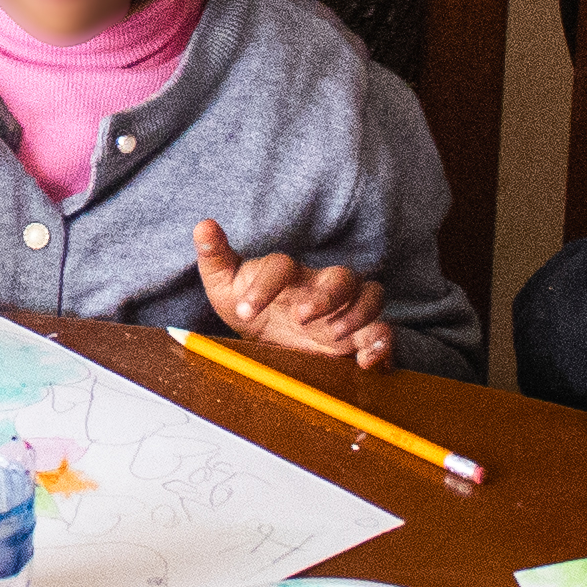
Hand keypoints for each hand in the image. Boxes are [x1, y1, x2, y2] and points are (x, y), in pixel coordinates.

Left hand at [189, 217, 392, 369]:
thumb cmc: (250, 306)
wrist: (270, 340)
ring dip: (358, 314)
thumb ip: (214, 258)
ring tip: (332, 337)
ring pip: (371, 295)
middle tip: (300, 317)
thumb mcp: (225, 287)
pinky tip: (367, 362)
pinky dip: (383, 343)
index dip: (265, 285)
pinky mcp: (359, 337)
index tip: (243, 310)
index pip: (282, 266)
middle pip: (341, 275)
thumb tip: (203, 225)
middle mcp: (320, 287)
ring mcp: (344, 311)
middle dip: (325, 296)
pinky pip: (384, 331)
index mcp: (287, 274)